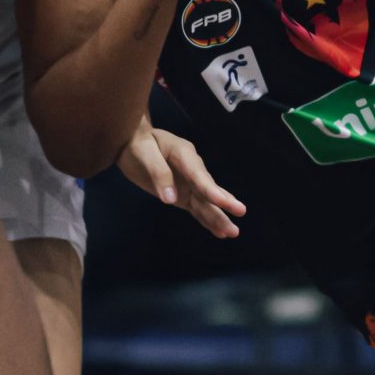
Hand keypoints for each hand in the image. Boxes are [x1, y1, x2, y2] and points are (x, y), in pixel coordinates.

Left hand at [116, 124, 247, 238]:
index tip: (223, 202)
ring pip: (206, 202)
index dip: (210, 189)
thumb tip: (170, 200)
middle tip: (241, 211)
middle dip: (224, 201)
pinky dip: (207, 220)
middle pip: (208, 188)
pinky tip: (220, 232)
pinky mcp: (184, 194)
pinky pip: (197, 208)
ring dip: (219, 216)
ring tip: (233, 232)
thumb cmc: (137, 143)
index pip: (198, 174)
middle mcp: (192, 168)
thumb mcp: (144, 154)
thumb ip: (159, 174)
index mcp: (184, 154)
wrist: (132, 141)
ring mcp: (189, 183)